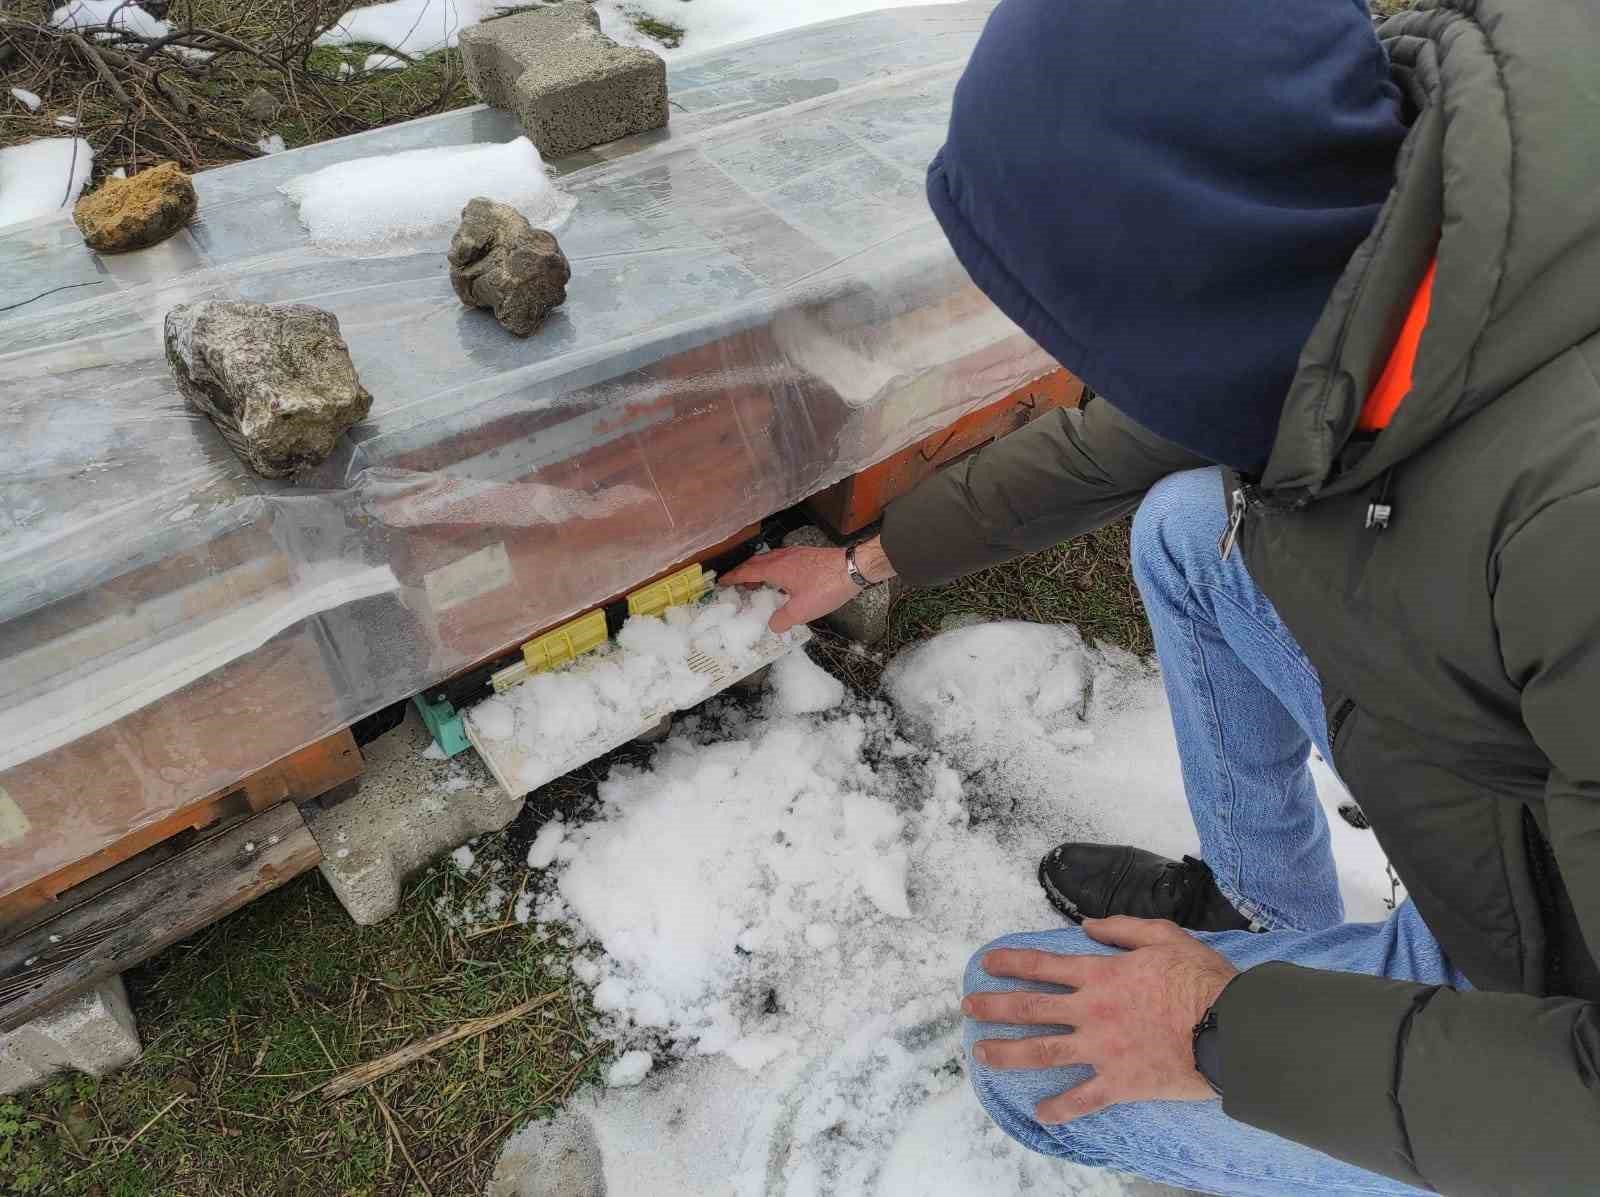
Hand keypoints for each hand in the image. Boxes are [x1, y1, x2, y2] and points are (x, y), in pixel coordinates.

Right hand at [721, 546, 860, 632]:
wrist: (854, 568)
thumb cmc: (826, 587)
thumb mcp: (801, 610)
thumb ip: (782, 620)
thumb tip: (773, 625)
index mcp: (776, 569)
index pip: (747, 571)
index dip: (733, 577)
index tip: (721, 581)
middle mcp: (782, 557)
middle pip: (756, 562)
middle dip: (744, 572)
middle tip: (737, 584)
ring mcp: (796, 554)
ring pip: (769, 559)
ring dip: (759, 569)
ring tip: (757, 583)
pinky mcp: (807, 555)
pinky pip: (782, 559)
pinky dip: (774, 568)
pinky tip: (782, 578)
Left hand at [962, 917, 1237, 1122]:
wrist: (1230, 1028)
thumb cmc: (1202, 980)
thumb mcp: (1164, 936)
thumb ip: (1122, 928)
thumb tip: (1087, 926)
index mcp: (1101, 974)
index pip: (1043, 966)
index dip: (1011, 963)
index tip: (986, 964)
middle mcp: (1091, 1011)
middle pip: (1030, 1008)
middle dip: (993, 1007)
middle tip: (968, 1008)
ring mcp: (1101, 1049)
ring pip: (1042, 1051)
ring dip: (1007, 1053)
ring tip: (981, 1055)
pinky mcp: (1119, 1083)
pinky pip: (1082, 1099)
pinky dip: (1060, 1108)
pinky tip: (1040, 1114)